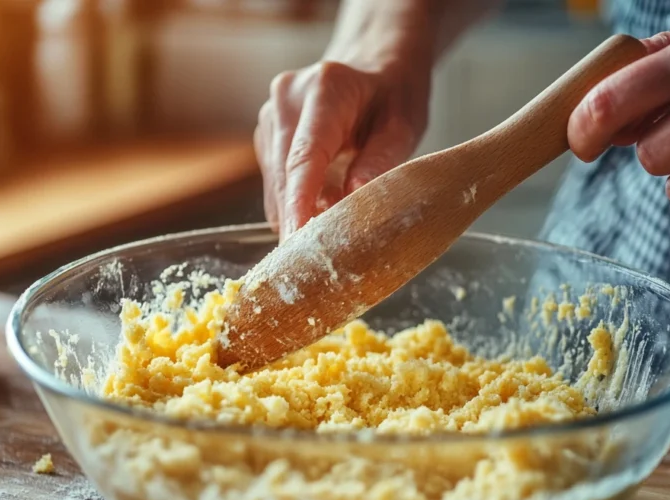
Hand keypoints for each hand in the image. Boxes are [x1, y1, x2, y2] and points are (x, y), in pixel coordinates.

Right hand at [254, 59, 429, 238]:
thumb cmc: (393, 96)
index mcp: (326, 90)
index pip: (305, 156)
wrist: (373, 68)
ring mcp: (270, 117)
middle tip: (317, 261)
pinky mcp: (266, 136)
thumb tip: (353, 198)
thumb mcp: (403, 126)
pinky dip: (294, 202)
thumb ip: (381, 160)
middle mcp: (288, 99)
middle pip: (283, 174)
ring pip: (275, 183)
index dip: (299, 202)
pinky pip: (274, 182)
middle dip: (297, 218)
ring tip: (326, 234)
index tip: (297, 239)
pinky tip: (318, 210)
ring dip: (296, 212)